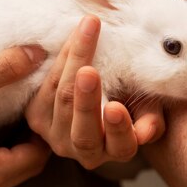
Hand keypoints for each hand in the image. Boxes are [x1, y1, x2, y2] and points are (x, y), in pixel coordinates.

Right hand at [0, 46, 49, 186]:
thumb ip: (4, 69)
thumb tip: (38, 52)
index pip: (40, 155)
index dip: (46, 127)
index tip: (46, 102)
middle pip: (29, 166)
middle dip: (37, 137)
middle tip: (38, 107)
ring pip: (12, 170)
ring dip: (21, 145)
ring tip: (23, 113)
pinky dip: (4, 152)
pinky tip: (1, 126)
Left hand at [25, 15, 163, 169]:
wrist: (106, 87)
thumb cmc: (133, 99)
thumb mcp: (148, 107)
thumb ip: (150, 118)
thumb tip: (148, 131)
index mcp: (118, 150)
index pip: (120, 145)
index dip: (118, 128)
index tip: (115, 107)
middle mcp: (85, 152)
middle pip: (83, 129)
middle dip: (85, 100)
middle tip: (88, 72)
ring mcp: (57, 136)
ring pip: (61, 101)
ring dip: (72, 64)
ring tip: (84, 34)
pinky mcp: (36, 117)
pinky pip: (46, 86)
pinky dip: (61, 58)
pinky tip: (73, 35)